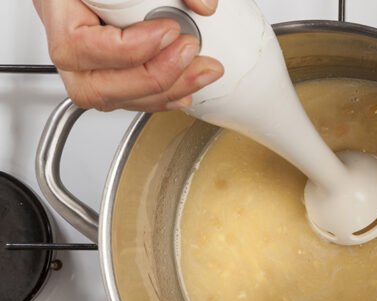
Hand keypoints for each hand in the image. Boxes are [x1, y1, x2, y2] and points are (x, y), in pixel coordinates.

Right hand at [33, 0, 224, 111]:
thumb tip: (204, 5)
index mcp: (58, 9)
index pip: (79, 46)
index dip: (130, 48)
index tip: (169, 29)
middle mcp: (65, 42)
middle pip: (95, 86)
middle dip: (154, 77)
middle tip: (190, 52)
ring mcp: (83, 66)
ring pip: (114, 99)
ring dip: (165, 92)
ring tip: (201, 70)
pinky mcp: (106, 76)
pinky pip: (129, 100)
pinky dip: (162, 99)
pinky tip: (187, 88)